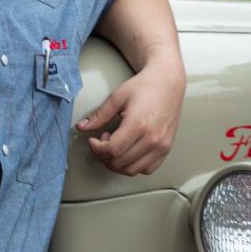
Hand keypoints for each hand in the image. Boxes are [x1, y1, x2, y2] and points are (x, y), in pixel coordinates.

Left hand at [76, 60, 184, 175]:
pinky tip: (129, 152)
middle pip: (120, 163)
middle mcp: (152, 138)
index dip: (97, 149)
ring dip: (118, 163)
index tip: (93, 141)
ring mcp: (161, 145)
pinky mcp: (166, 148)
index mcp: (139, 124)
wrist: (168, 81)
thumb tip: (82, 126)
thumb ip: (99, 115)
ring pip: (132, 170)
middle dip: (105, 155)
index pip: (112, 150)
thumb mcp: (118, 97)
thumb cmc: (146, 86)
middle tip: (104, 141)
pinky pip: (147, 169)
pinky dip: (134, 166)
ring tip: (116, 146)